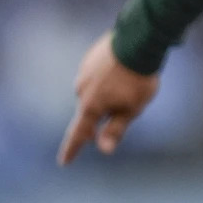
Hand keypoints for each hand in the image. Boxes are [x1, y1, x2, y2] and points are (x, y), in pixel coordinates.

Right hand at [57, 32, 159, 164]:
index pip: (79, 134)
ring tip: (130, 82)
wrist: (138, 40)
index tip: (64, 162)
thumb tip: (104, 149)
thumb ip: (116, 129)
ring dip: (108, 92)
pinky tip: (124, 69)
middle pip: (91, 110)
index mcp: (90, 105)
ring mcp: (83, 71)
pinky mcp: (90, 58)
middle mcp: (81, 89)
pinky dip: (108, 77)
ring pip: (95, 90)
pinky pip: (98, 74)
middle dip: (104, 113)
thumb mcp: (132, 109)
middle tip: (127, 103)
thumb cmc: (137, 79)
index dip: (72, 149)